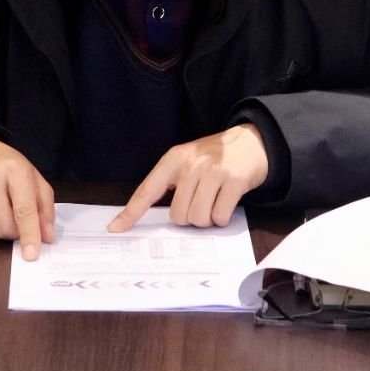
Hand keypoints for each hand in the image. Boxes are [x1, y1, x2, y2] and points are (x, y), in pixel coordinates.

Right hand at [0, 135, 54, 260]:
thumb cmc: (9, 168)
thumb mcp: (34, 179)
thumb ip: (44, 208)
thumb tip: (46, 237)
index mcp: (14, 169)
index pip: (24, 210)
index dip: (29, 235)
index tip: (32, 255)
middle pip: (4, 226)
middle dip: (14, 233)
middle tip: (15, 221)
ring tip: (0, 215)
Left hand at [108, 124, 268, 232]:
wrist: (253, 141)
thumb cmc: (216, 156)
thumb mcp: (189, 159)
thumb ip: (172, 181)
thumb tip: (158, 215)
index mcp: (174, 159)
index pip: (147, 191)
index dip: (130, 213)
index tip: (115, 229)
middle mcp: (191, 164)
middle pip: (178, 215)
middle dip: (190, 218)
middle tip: (201, 203)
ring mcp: (213, 171)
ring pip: (198, 218)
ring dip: (207, 219)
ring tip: (214, 202)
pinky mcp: (234, 180)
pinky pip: (220, 216)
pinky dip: (223, 218)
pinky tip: (227, 203)